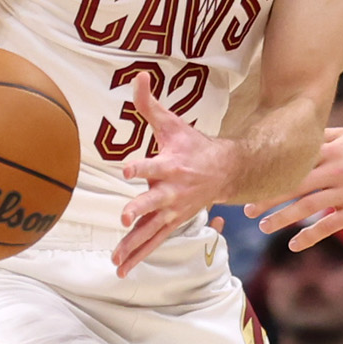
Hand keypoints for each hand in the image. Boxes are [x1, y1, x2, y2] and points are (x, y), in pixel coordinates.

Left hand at [117, 75, 236, 274]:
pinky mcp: (171, 222)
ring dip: (134, 245)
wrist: (227, 172)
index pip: (152, 164)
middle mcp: (171, 191)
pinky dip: (138, 255)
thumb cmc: (193, 146)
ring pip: (151, 230)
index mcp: (171, 165)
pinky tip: (121, 268)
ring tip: (116, 260)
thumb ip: (149, 104)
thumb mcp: (172, 123)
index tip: (127, 168)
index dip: (140, 165)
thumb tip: (137, 76)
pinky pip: (152, 241)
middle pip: (153, 202)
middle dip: (139, 209)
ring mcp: (172, 211)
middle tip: (124, 216)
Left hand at [253, 127, 342, 250]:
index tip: (249, 180)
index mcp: (330, 150)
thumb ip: (322, 136)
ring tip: (264, 227)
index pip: (292, 161)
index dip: (269, 172)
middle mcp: (335, 170)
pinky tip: (294, 245)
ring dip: (282, 219)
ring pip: (306, 207)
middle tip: (246, 210)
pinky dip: (309, 236)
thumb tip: (295, 137)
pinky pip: (328, 225)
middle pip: (293, 185)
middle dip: (267, 198)